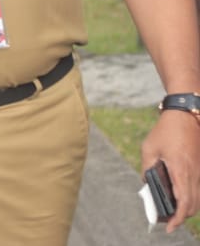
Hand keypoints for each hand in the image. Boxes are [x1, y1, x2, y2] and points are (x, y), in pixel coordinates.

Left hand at [142, 110, 199, 232]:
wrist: (185, 115)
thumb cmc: (165, 131)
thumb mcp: (149, 149)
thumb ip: (148, 168)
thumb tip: (148, 184)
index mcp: (181, 170)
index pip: (184, 203)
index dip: (177, 218)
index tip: (169, 227)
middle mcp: (194, 174)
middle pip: (193, 206)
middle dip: (180, 216)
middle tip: (165, 219)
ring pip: (198, 199)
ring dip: (186, 208)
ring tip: (170, 210)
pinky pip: (198, 189)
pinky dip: (190, 198)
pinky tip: (177, 196)